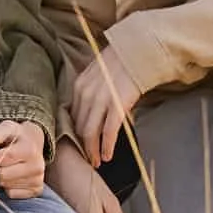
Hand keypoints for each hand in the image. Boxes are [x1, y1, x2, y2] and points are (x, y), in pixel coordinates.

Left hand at [0, 119, 45, 197]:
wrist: (33, 142)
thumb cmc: (16, 136)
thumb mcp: (5, 128)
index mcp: (29, 149)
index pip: (3, 159)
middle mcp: (37, 166)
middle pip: (3, 176)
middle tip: (0, 160)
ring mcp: (38, 180)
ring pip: (6, 186)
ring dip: (2, 177)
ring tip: (9, 166)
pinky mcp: (36, 190)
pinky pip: (12, 194)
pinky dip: (9, 186)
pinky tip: (14, 175)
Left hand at [70, 44, 140, 166]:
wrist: (138, 51)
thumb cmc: (122, 62)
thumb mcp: (98, 73)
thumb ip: (91, 90)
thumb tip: (92, 109)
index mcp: (79, 86)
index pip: (73, 116)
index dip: (77, 134)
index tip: (81, 144)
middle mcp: (85, 94)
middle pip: (80, 127)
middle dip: (84, 145)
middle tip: (89, 158)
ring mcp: (100, 100)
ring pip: (90, 133)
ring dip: (93, 150)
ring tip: (97, 161)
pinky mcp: (117, 105)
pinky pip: (108, 131)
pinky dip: (107, 146)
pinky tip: (108, 155)